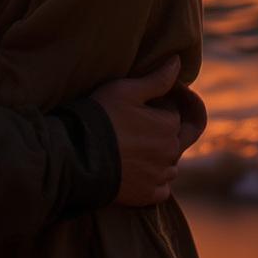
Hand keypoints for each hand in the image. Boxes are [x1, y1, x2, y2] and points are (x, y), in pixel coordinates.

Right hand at [91, 56, 190, 205]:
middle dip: (159, 130)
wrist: (80, 156)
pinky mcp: (148, 195)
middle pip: (173, 138)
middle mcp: (171, 153)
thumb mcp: (126, 90)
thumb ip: (157, 79)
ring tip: (131, 146)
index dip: (157, 105)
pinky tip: (135, 169)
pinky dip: (153, 179)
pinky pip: (161, 187)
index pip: (172, 112)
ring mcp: (160, 177)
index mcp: (169, 126)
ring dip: (158, 155)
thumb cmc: (102, 117)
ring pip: (169, 163)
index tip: (137, 103)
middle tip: (131, 125)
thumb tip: (177, 62)